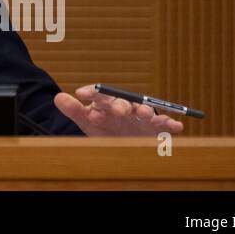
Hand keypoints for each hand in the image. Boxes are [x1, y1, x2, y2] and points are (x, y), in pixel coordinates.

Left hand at [54, 85, 185, 136]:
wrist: (122, 141)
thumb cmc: (103, 127)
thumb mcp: (87, 121)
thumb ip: (74, 109)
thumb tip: (58, 97)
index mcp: (106, 102)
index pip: (99, 93)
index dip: (91, 92)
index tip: (82, 93)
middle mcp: (125, 105)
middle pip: (123, 101)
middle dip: (120, 104)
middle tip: (117, 110)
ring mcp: (140, 115)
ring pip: (144, 109)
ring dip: (146, 110)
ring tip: (145, 113)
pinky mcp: (155, 127)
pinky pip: (164, 123)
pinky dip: (170, 124)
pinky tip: (176, 126)